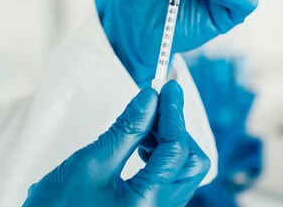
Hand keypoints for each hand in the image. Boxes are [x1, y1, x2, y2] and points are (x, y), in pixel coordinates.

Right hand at [22, 81, 209, 206]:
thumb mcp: (91, 162)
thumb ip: (126, 130)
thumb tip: (149, 98)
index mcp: (148, 203)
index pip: (176, 149)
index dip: (173, 112)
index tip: (168, 87)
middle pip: (191, 164)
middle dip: (176, 130)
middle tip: (153, 107)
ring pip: (182, 173)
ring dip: (168, 144)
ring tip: (142, 127)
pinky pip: (168, 183)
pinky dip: (160, 159)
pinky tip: (139, 147)